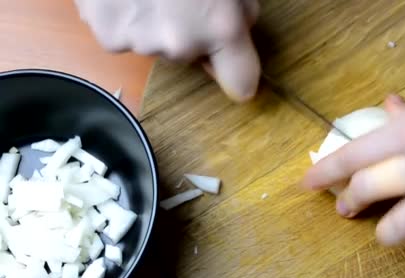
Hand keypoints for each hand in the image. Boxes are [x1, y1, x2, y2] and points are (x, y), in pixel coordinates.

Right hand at [74, 0, 260, 101]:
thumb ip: (239, 12)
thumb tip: (237, 32)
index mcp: (221, 28)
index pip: (241, 82)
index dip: (237, 73)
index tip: (230, 64)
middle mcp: (182, 45)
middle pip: (190, 56)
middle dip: (187, 33)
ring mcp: (141, 43)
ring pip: (154, 44)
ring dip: (153, 24)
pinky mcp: (108, 36)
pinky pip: (122, 35)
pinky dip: (123, 18)